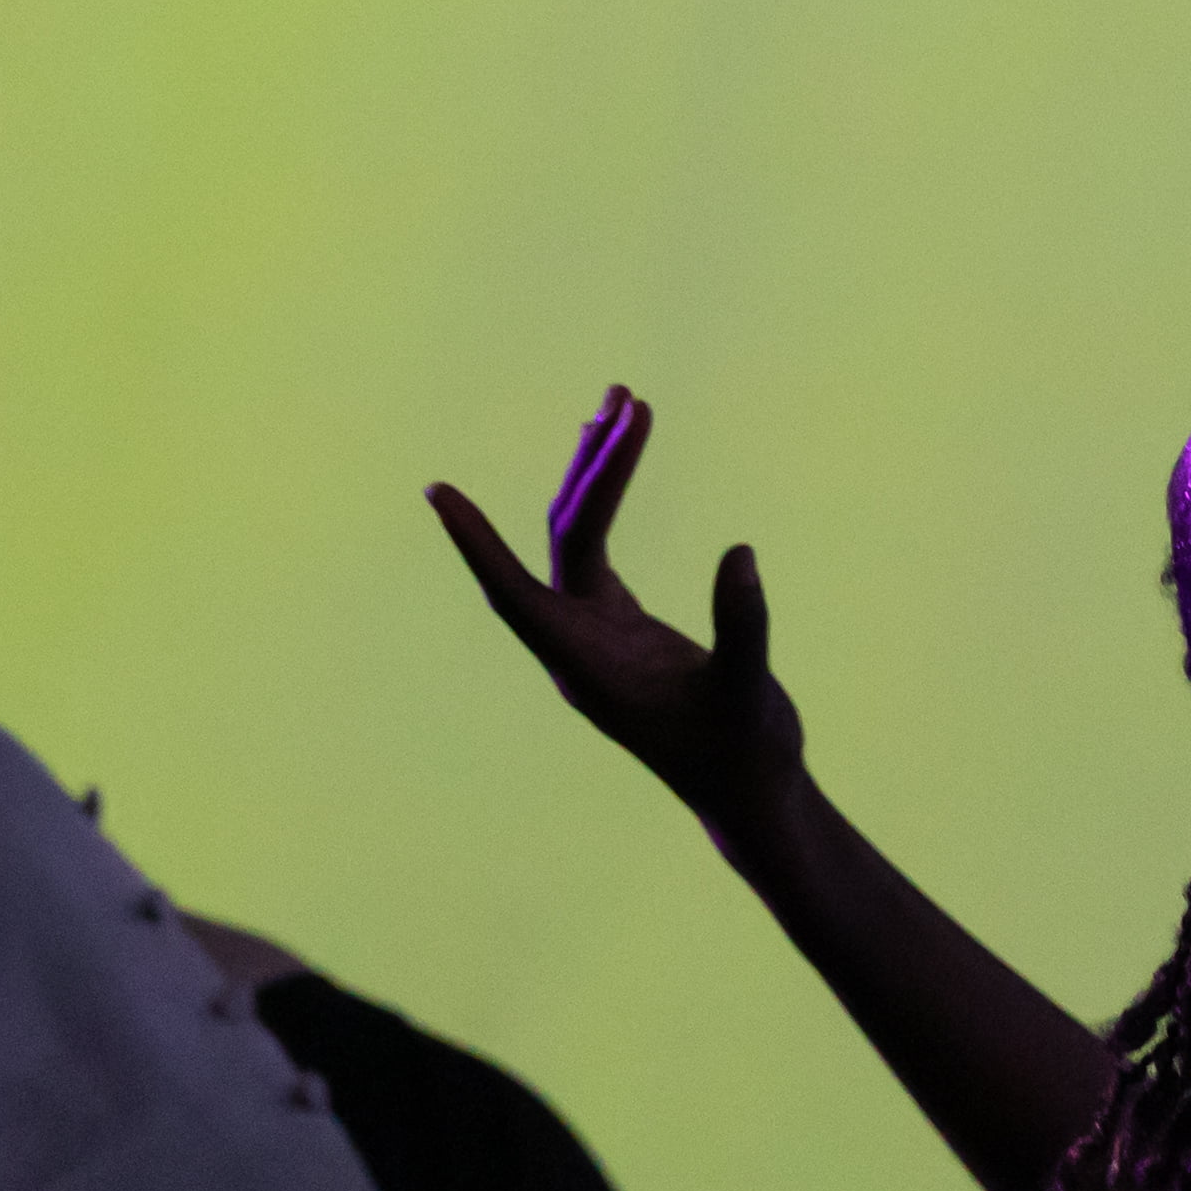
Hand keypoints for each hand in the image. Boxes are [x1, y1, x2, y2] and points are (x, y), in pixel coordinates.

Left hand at [431, 388, 806, 853]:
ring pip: (579, 539)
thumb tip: (738, 554)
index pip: (516, 595)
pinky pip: (596, 553)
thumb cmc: (746, 755)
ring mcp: (598, 635)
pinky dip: (610, 503)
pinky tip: (621, 461)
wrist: (752, 793)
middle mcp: (580, 646)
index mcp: (588, 668)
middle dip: (592, 469)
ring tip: (624, 403)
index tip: (438, 494)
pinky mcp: (622, 630)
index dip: (477, 546)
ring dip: (599, 475)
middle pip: (565, 540)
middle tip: (623, 397)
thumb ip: (743, 627)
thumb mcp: (752, 694)